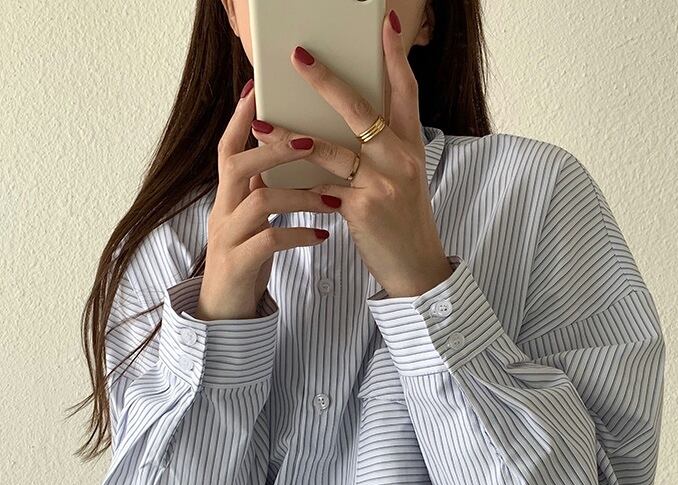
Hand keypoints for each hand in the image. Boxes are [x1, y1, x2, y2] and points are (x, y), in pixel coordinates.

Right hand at [200, 80, 340, 320]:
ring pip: (259, 204)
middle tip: (314, 141)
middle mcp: (222, 211)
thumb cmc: (248, 259)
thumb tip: (289, 155)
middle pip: (238, 166)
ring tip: (332, 199)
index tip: (259, 88)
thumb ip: (264, 189)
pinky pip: (269, 242)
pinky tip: (322, 235)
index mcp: (228, 196)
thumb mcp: (254, 220)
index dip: (241, 118)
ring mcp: (227, 238)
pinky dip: (298, 235)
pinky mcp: (238, 265)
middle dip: (276, 150)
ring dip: (299, 196)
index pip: (229, 148)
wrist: (226, 311)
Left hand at [250, 9, 453, 298]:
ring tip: (262, 125)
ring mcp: (383, 182)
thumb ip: (379, 152)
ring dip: (291, 136)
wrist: (415, 266)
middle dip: (326, 81)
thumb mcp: (402, 180)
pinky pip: (321, 185)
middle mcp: (401, 158)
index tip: (388, 24)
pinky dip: (297, 181)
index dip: (396, 57)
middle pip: (360, 110)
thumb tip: (343, 128)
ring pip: (329, 148)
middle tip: (298, 57)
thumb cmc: (402, 222)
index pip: (406, 93)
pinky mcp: (363, 208)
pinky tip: (274, 177)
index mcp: (411, 147)